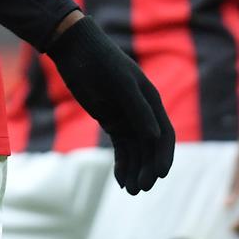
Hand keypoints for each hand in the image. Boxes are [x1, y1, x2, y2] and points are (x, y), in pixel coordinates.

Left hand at [46, 15, 175, 193]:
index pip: (164, 134)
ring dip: (135, 170)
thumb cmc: (99, 61)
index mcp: (151, 100)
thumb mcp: (119, 83)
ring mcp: (127, 117)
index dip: (164, 156)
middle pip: (150, 147)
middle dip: (147, 169)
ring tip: (130, 190)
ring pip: (136, 150)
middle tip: (139, 189)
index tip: (159, 176)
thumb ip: (137, 108)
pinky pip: (121, 147)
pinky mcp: (111, 120)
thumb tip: (154, 136)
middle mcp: (143, 111)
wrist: (74, 48)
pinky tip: (120, 179)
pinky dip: (122, 163)